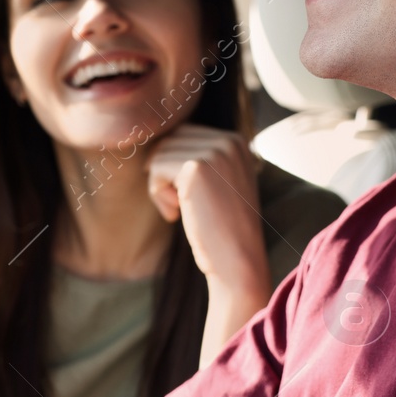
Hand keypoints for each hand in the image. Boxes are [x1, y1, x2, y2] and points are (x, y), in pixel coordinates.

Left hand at [147, 126, 271, 361]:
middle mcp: (229, 140)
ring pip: (160, 152)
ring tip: (179, 210)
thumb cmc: (221, 229)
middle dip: (165, 172)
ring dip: (160, 185)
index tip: (188, 197)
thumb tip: (160, 141)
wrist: (238, 262)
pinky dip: (157, 193)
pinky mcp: (197, 167)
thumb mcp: (219, 183)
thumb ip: (200, 159)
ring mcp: (215, 151)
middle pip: (171, 140)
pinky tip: (175, 214)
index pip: (184, 135)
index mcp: (236, 140)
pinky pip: (157, 168)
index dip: (175, 167)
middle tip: (179, 206)